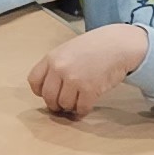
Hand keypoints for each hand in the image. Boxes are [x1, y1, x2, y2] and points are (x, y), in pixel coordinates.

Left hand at [28, 22, 151, 118]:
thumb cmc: (95, 47)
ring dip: (71, 107)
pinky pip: (81, 108)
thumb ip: (56, 66)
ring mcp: (74, 79)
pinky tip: (87, 104)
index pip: (34, 81)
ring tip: (78, 101)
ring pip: (64, 105)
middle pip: (48, 97)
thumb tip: (48, 91)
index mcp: (52, 57)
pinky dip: (83, 110)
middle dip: (55, 104)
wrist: (119, 44)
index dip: (41, 91)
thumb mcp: (68, 50)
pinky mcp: (89, 89)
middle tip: (63, 105)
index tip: (49, 94)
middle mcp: (60, 68)